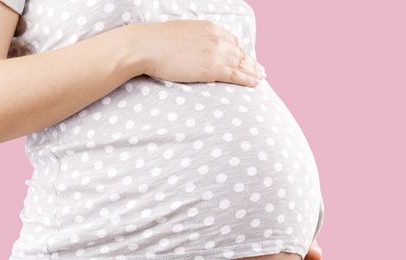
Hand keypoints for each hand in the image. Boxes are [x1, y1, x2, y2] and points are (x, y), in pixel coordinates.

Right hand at [131, 20, 265, 86]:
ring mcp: (216, 53)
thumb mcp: (179, 33)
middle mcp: (216, 38)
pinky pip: (236, 75)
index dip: (240, 51)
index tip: (245, 57)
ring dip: (253, 72)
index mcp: (209, 28)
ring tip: (261, 78)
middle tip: (260, 70)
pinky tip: (256, 84)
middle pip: (239, 52)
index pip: (231, 40)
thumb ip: (191, 40)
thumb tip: (189, 49)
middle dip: (251, 62)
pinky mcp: (212, 68)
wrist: (147, 46)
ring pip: (242, 64)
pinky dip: (248, 79)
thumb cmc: (155, 41)